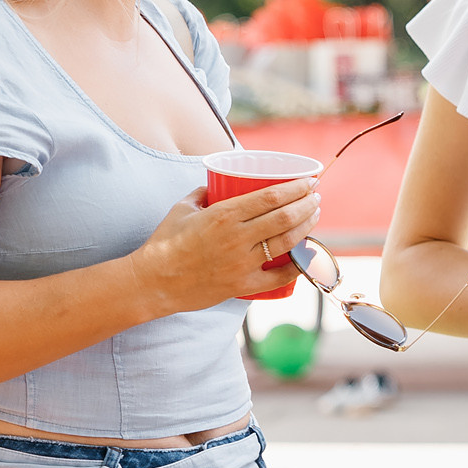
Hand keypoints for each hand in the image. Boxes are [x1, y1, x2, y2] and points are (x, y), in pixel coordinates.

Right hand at [129, 178, 319, 313]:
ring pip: (287, 243)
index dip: (296, 188)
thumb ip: (203, 193)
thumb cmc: (164, 243)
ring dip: (307, 227)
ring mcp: (241, 263)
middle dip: (307, 204)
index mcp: (223, 215)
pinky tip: (307, 255)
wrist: (152, 282)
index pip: (271, 197)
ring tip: (314, 216)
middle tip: (315, 197)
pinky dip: (297, 266)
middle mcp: (236, 238)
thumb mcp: (182, 208)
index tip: (309, 182)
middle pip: (285, 217)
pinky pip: (279, 277)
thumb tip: (218, 184)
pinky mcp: (242, 286)